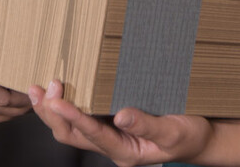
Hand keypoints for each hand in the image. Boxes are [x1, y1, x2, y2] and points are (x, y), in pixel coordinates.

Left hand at [29, 80, 212, 166]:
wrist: (199, 138)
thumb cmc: (189, 136)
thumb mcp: (174, 131)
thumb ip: (148, 125)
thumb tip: (121, 115)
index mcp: (125, 151)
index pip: (92, 135)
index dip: (73, 117)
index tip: (57, 101)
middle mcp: (112, 146)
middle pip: (71, 135)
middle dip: (52, 114)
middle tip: (41, 88)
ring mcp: (110, 135)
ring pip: (72, 128)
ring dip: (53, 110)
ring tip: (40, 88)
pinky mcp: (111, 123)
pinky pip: (82, 117)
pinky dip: (67, 104)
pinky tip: (60, 90)